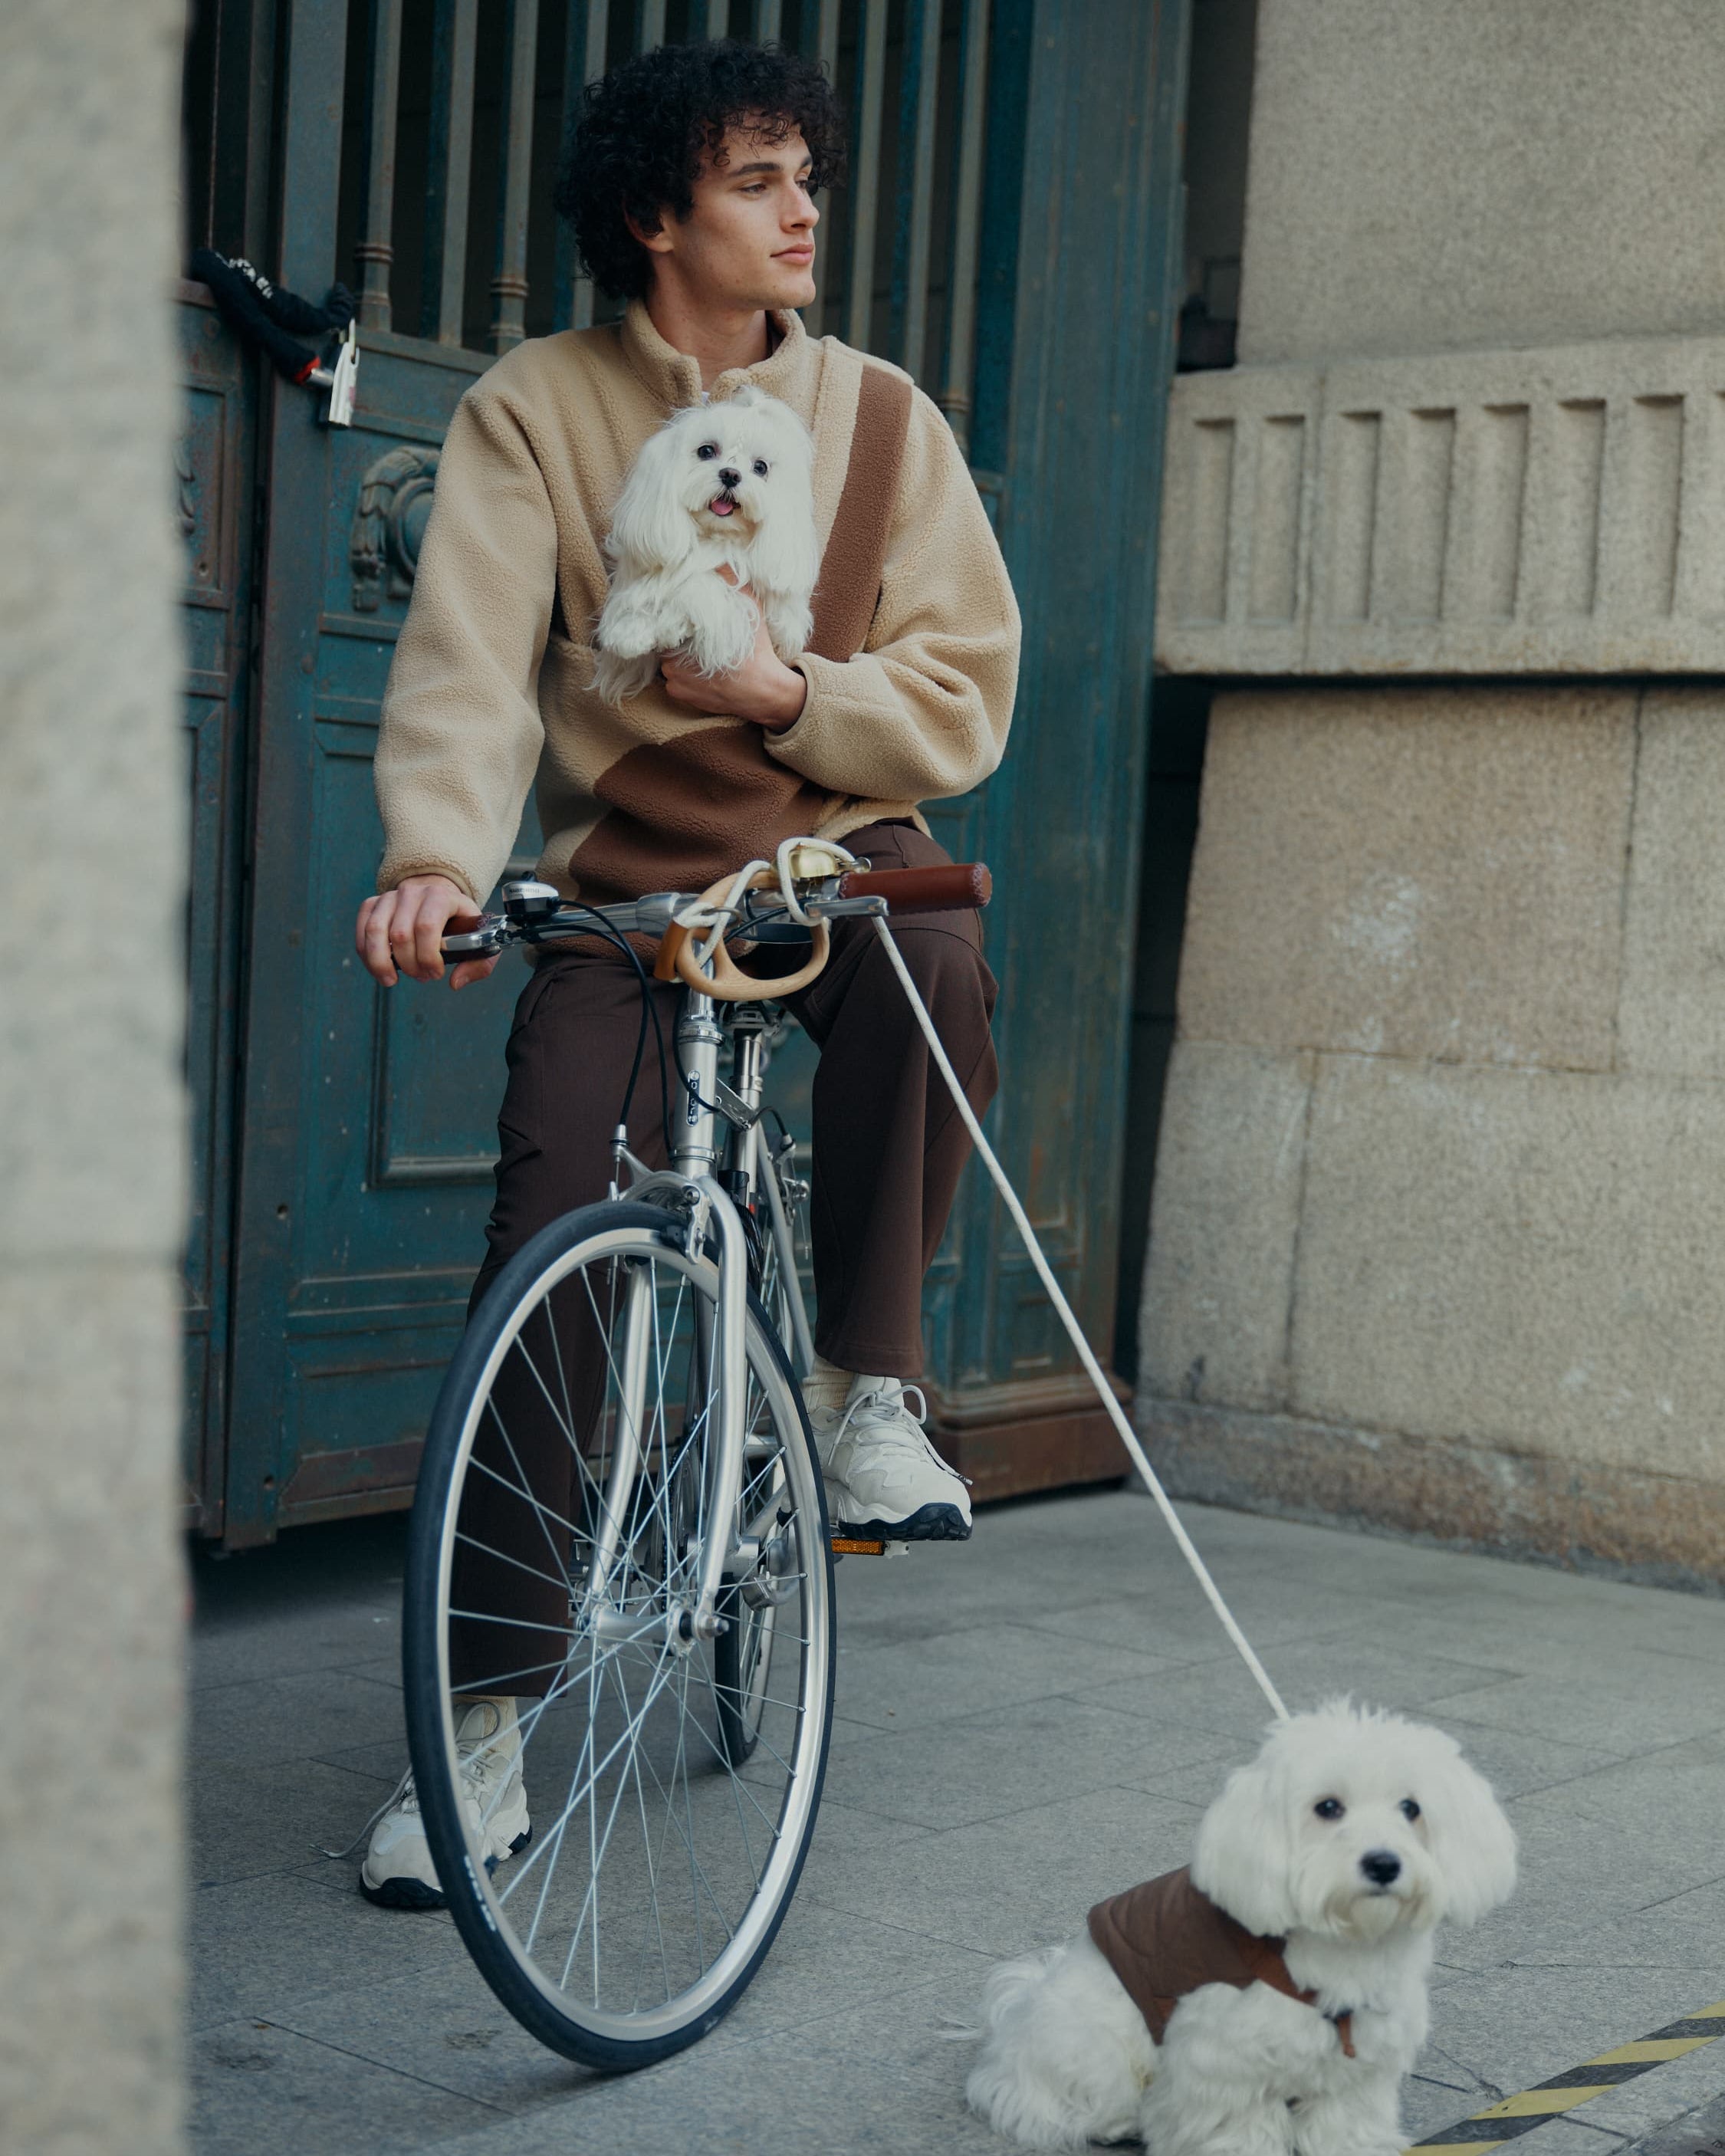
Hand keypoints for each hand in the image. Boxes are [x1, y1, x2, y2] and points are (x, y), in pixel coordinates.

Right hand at [356, 874, 499, 989]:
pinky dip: (367, 955)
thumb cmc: (460, 923)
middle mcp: (413, 892)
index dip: (428, 957)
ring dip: (381, 963)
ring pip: (375, 932)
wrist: (438, 897)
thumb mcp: (480, 939)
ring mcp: (390, 897)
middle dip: (410, 965)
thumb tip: (455, 982)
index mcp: (441, 897)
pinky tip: (379, 969)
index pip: (427, 927)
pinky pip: (362, 930)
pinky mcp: (373, 904)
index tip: (436, 974)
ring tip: (391, 980)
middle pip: (401, 935)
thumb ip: (479, 964)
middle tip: (421, 977)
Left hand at [658, 580, 806, 729]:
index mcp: (682, 639)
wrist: (764, 692)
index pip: (665, 623)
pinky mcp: (680, 697)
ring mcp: (675, 682)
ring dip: (678, 659)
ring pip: (667, 663)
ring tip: (698, 654)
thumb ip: (731, 583)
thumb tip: (721, 562)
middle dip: (677, 639)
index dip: (674, 619)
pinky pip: (673, 683)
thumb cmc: (756, 652)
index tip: (686, 619)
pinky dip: (683, 678)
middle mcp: (671, 663)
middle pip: (665, 643)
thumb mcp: (749, 610)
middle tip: (696, 635)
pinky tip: (700, 672)